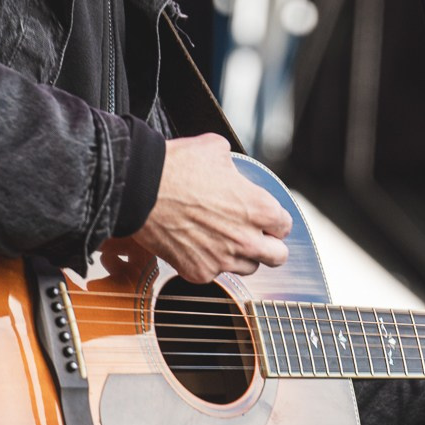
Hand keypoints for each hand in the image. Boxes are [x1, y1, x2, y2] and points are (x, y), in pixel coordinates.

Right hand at [131, 134, 290, 283]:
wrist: (139, 191)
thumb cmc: (176, 168)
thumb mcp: (215, 150)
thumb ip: (233, 166)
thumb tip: (229, 168)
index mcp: (259, 208)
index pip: (285, 226)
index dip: (275, 221)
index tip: (265, 219)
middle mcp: (247, 239)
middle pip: (278, 256)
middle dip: (270, 246)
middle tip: (255, 236)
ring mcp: (223, 260)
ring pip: (248, 268)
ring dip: (241, 256)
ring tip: (222, 239)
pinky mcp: (199, 272)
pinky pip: (214, 274)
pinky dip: (208, 262)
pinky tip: (196, 244)